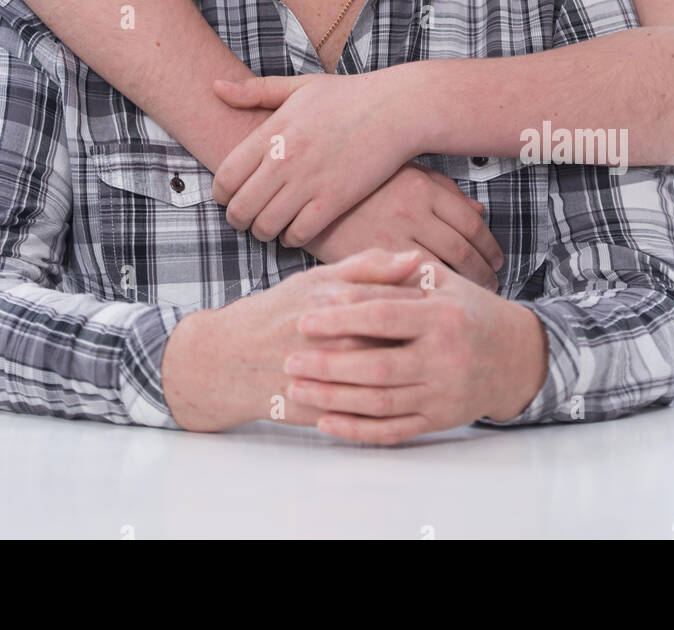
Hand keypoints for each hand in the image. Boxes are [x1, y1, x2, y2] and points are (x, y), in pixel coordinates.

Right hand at [161, 249, 427, 432]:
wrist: (226, 359)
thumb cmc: (274, 313)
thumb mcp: (316, 280)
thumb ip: (367, 266)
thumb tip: (415, 258)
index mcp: (338, 301)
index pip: (401, 305)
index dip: (429, 309)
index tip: (448, 309)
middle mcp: (335, 337)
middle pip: (399, 344)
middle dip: (426, 345)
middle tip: (447, 343)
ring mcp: (327, 375)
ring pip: (387, 381)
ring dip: (411, 377)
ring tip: (427, 371)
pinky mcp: (321, 408)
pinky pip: (366, 415)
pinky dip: (388, 410)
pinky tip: (404, 402)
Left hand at [211, 72, 414, 245]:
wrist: (396, 109)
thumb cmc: (347, 96)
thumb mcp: (298, 87)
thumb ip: (254, 91)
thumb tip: (215, 87)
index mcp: (272, 132)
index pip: (225, 176)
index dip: (220, 194)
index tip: (228, 197)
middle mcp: (285, 159)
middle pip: (240, 208)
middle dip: (237, 219)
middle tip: (245, 219)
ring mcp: (309, 181)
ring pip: (266, 226)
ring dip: (262, 232)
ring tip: (268, 227)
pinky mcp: (335, 200)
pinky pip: (298, 234)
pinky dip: (291, 238)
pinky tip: (295, 230)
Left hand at [284, 255, 549, 444]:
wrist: (516, 357)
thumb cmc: (469, 311)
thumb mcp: (443, 280)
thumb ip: (400, 271)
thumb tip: (358, 266)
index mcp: (443, 317)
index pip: (384, 317)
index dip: (342, 319)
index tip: (306, 319)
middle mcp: (445, 358)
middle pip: (378, 366)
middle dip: (329, 366)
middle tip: (289, 361)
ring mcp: (442, 395)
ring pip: (381, 402)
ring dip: (334, 400)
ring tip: (297, 390)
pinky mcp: (439, 421)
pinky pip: (393, 431)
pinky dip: (357, 430)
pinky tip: (326, 422)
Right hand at [303, 162, 504, 291]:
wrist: (300, 195)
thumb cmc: (357, 185)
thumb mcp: (400, 175)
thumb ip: (441, 191)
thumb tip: (478, 211)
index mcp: (422, 189)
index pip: (472, 225)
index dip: (490, 248)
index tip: (496, 262)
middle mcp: (411, 213)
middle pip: (464, 252)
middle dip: (484, 273)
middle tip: (492, 285)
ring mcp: (390, 240)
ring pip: (442, 274)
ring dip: (462, 290)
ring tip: (468, 303)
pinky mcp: (369, 266)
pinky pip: (409, 289)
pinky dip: (429, 302)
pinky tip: (434, 312)